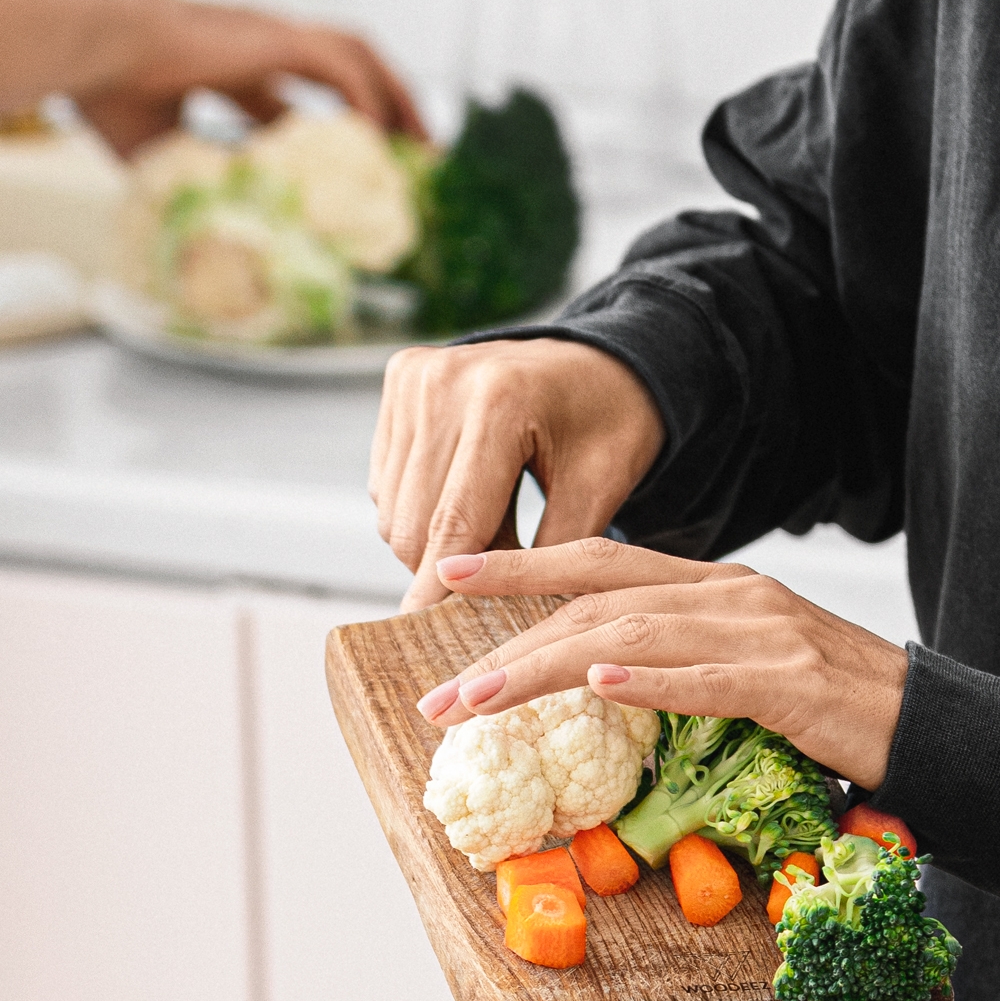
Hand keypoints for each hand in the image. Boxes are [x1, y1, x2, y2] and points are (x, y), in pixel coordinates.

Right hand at [66, 0, 427, 155]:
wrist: (92, 46)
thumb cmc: (104, 90)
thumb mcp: (155, 150)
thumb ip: (186, 179)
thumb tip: (199, 232)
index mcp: (223, 66)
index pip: (289, 98)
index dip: (324, 134)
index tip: (346, 172)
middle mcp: (253, 44)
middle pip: (340, 66)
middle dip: (381, 106)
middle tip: (409, 152)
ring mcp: (266, 34)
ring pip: (355, 54)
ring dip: (395, 96)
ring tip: (420, 142)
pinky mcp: (272, 36)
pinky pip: (340, 69)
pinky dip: (367, 100)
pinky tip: (381, 138)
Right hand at [372, 340, 665, 607]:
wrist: (598, 358)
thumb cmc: (610, 424)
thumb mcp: (600, 490)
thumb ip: (551, 558)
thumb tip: (506, 628)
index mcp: (499, 400)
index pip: (455, 521)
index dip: (439, 591)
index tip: (427, 642)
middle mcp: (443, 381)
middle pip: (414, 524)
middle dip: (447, 571)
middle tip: (498, 585)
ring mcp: (415, 378)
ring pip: (395, 510)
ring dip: (434, 544)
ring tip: (496, 532)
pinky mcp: (399, 380)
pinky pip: (388, 483)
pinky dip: (422, 510)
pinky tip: (469, 500)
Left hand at [409, 542, 907, 790]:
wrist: (940, 728)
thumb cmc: (840, 714)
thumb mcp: (749, 674)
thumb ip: (682, 666)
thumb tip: (603, 686)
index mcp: (716, 589)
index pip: (600, 563)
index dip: (522, 566)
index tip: (448, 577)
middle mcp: (733, 596)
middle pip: (598, 603)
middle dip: (507, 644)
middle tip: (440, 692)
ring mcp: (764, 635)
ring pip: (633, 639)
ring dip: (546, 671)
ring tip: (482, 701)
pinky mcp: (794, 685)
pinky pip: (710, 679)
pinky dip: (650, 680)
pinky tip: (598, 683)